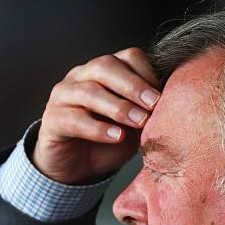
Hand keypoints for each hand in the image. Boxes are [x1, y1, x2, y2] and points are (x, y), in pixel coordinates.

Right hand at [33, 47, 159, 183]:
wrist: (78, 168)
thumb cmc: (110, 140)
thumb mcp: (135, 125)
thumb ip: (148, 112)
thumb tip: (172, 108)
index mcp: (105, 71)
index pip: (127, 57)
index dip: (146, 73)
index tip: (163, 96)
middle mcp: (82, 76)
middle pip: (105, 66)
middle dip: (133, 86)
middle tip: (154, 105)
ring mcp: (63, 96)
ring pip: (89, 91)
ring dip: (118, 107)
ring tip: (139, 122)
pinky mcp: (52, 120)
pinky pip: (73, 119)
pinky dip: (97, 128)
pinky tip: (116, 136)